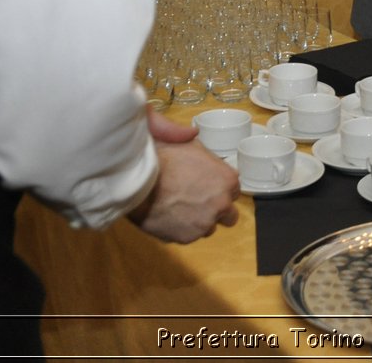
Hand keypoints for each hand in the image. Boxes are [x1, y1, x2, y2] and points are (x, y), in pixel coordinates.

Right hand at [129, 109, 240, 243]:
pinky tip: (169, 216)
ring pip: (208, 227)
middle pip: (229, 214)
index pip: (234, 190)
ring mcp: (205, 224)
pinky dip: (182, 229)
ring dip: (199, 221)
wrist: (138, 183)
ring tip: (179, 209)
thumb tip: (194, 133)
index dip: (219, 188)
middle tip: (198, 202)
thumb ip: (199, 144)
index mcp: (228, 180)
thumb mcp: (186, 142)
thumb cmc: (163, 158)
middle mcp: (222, 204)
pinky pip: (190, 236)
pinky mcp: (188, 238)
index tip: (207, 186)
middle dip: (217, 209)